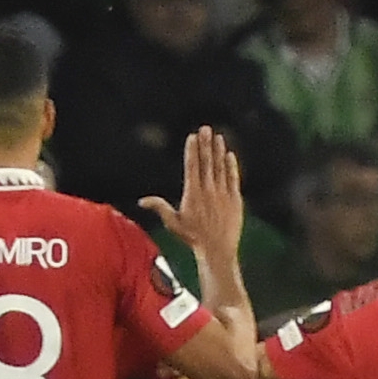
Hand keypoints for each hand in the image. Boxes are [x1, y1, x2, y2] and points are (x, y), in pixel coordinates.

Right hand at [139, 128, 243, 257]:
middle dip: (205, 144)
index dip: (192, 150)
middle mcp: (208, 190)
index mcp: (192, 193)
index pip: (192, 166)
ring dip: (218, 151)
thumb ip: (159, 207)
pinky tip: (229, 155)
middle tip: (206, 128)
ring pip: (220, 167)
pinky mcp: (235, 199)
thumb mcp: (173, 222)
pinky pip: (233, 178)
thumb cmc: (193, 237)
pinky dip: (231, 166)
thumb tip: (142, 201)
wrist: (217, 249)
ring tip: (218, 137)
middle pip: (207, 162)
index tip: (193, 137)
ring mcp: (223, 193)